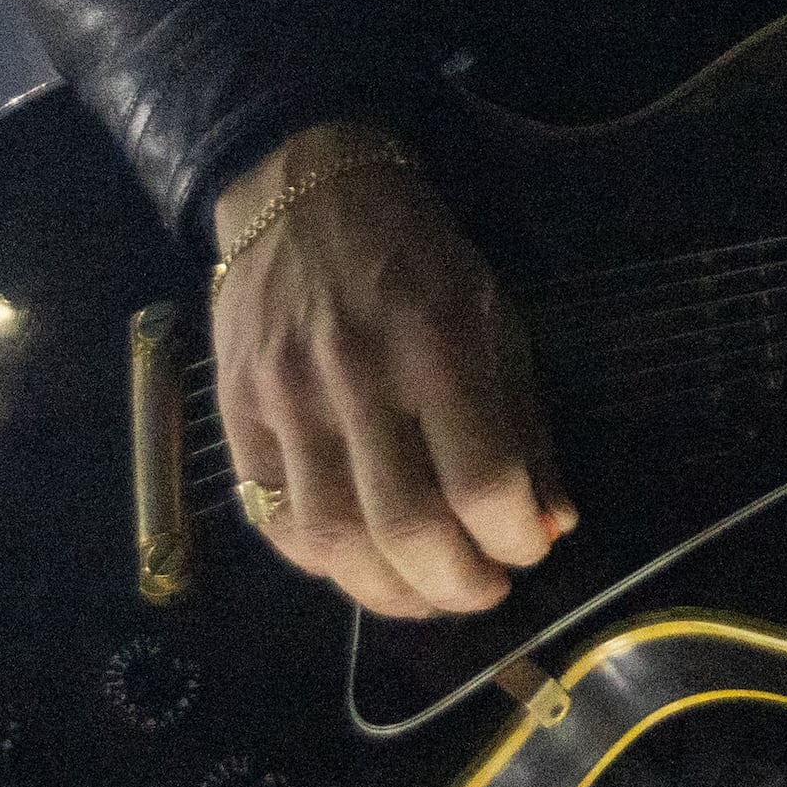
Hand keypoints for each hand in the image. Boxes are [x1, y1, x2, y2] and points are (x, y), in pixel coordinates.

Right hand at [209, 120, 575, 619]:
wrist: (300, 191)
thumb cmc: (416, 254)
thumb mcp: (494, 316)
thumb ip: (521, 424)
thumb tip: (550, 525)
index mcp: (437, 343)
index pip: (480, 479)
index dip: (512, 539)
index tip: (528, 550)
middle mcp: (357, 376)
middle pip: (404, 527)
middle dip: (455, 586)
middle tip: (482, 593)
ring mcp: (286, 400)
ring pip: (332, 539)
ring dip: (387, 592)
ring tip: (425, 596)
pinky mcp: (236, 415)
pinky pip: (274, 519)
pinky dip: (322, 562)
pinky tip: (360, 563)